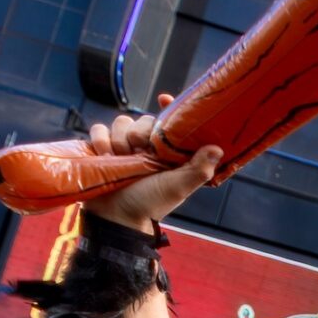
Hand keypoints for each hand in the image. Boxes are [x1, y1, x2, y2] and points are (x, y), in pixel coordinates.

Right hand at [86, 95, 222, 232]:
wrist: (117, 219)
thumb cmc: (151, 205)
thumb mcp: (178, 187)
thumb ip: (198, 169)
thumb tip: (218, 148)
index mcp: (167, 153)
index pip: (169, 123)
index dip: (168, 107)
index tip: (163, 97)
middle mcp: (146, 147)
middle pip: (142, 120)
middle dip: (139, 131)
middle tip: (139, 150)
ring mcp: (123, 147)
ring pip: (121, 122)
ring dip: (119, 138)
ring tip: (121, 158)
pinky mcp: (102, 149)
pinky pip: (99, 129)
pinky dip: (101, 140)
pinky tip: (105, 155)